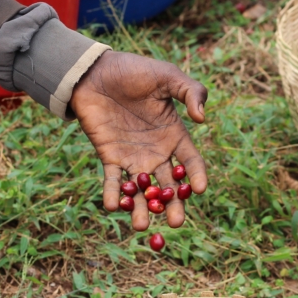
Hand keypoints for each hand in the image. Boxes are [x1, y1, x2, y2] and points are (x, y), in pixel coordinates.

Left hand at [70, 51, 208, 230]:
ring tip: (140, 226)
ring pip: (142, 190)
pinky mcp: (110, 158)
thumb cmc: (135, 71)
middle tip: (175, 223)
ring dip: (141, 209)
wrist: (96, 71)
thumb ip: (190, 91)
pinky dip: (113, 194)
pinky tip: (113, 207)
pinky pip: (114, 181)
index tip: (200, 190)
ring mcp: (133, 158)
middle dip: (172, 205)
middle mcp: (157, 153)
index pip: (191, 162)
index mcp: (174, 135)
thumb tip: (202, 118)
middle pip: (169, 186)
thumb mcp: (167, 76)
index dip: (196, 176)